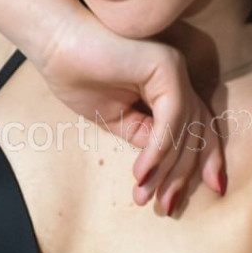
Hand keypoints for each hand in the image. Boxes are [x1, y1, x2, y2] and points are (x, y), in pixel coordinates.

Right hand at [36, 9, 226, 215]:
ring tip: (146, 194)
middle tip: (165, 208)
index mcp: (169, 88)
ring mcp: (176, 69)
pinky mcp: (167, 66)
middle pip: (197, 133)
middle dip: (182, 175)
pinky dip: (159, 149)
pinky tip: (142, 172)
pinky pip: (172, 117)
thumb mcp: (116, 119)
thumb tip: (165, 165)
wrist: (54, 44)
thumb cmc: (77, 76)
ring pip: (186, 129)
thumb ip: (144, 136)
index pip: (197, 130)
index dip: (198, 166)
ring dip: (166, 168)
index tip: (180, 199)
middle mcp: (178, 77)